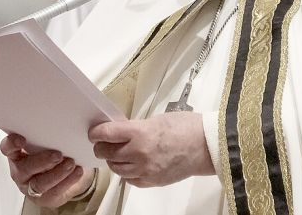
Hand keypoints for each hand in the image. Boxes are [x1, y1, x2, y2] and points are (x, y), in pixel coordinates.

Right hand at [0, 133, 94, 206]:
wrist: (67, 175)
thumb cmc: (54, 152)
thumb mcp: (49, 141)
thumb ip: (49, 133)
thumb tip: (64, 119)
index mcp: (18, 154)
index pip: (8, 149)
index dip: (11, 144)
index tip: (21, 139)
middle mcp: (21, 171)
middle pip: (25, 168)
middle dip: (42, 161)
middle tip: (58, 155)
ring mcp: (31, 186)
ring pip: (40, 183)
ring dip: (57, 173)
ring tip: (71, 163)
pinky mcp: (45, 197)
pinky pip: (54, 191)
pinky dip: (68, 181)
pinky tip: (77, 171)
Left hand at [89, 112, 213, 187]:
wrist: (207, 146)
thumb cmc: (188, 129)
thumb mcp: (158, 119)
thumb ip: (138, 127)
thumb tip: (123, 132)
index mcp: (140, 133)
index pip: (107, 134)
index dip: (96, 132)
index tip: (94, 132)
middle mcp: (139, 153)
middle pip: (107, 153)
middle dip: (102, 147)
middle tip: (104, 142)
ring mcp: (145, 169)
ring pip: (116, 168)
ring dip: (114, 160)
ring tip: (119, 154)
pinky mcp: (152, 181)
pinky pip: (130, 179)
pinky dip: (127, 172)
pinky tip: (132, 164)